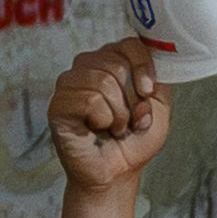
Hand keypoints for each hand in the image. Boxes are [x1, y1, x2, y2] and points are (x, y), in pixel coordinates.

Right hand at [44, 38, 172, 195]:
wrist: (118, 173)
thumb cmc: (133, 142)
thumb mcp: (159, 104)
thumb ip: (159, 77)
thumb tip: (154, 55)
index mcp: (109, 62)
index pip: (128, 44)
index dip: (142, 67)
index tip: (147, 91)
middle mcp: (86, 69)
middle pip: (116, 63)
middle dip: (130, 99)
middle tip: (127, 119)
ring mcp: (68, 86)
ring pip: (102, 81)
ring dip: (118, 112)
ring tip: (114, 126)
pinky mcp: (57, 106)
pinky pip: (88, 100)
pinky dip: (102, 119)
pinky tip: (98, 129)